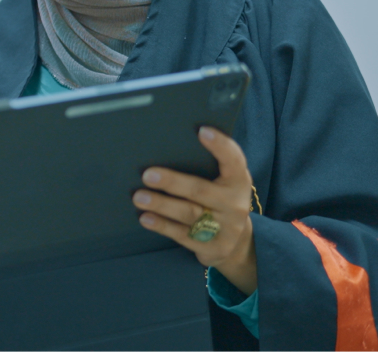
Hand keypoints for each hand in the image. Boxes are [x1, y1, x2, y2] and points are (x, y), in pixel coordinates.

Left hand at [132, 126, 257, 294]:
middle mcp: (235, 204)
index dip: (220, 145)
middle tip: (147, 175)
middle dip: (172, 182)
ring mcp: (226, 228)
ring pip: (188, 213)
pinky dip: (161, 225)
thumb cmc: (220, 201)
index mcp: (239, 181)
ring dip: (161, 204)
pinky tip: (145, 218)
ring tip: (139, 197)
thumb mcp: (223, 184)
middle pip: (201, 190)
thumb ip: (207, 168)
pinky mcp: (212, 247)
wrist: (237, 243)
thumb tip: (165, 150)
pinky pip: (182, 234)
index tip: (202, 130)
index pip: (234, 160)